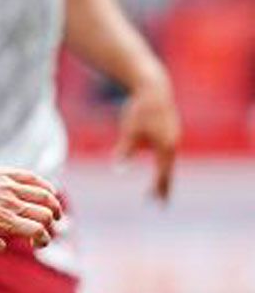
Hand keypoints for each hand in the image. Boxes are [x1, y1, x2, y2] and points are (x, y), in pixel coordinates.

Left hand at [0, 164, 62, 253]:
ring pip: (45, 195)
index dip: (43, 239)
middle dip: (51, 226)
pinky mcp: (6, 174)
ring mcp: (10, 186)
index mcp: (2, 221)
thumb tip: (4, 246)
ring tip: (55, 215)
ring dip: (55, 207)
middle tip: (43, 231)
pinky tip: (48, 194)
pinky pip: (34, 178)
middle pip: (45, 214)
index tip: (37, 243)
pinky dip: (46, 187)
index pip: (37, 231)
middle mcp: (10, 203)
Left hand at [115, 78, 179, 201]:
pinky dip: (163, 164)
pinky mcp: (170, 131)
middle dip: (164, 187)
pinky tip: (160, 169)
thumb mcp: (129, 131)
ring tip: (159, 191)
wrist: (153, 87)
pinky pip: (167, 152)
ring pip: (168, 161)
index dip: (157, 187)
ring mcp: (173, 136)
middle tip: (162, 204)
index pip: (162, 173)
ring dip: (163, 176)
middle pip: (169, 170)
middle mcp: (173, 143)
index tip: (153, 201)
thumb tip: (119, 170)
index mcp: (165, 146)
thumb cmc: (140, 110)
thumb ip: (125, 151)